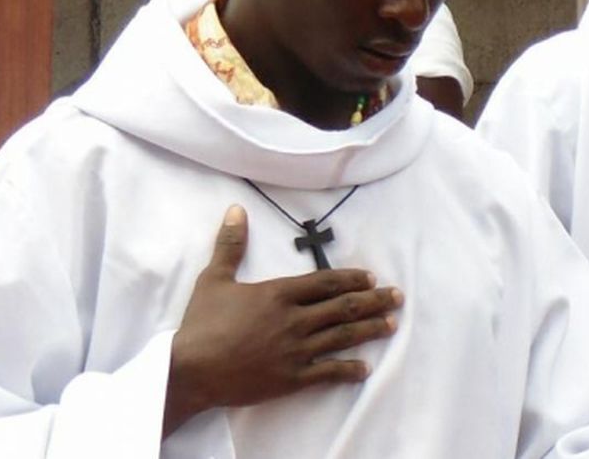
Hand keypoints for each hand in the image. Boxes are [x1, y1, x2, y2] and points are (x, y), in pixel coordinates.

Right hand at [164, 205, 402, 434]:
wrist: (191, 370)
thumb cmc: (202, 323)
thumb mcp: (214, 278)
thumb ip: (230, 245)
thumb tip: (236, 210)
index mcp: (278, 294)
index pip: (324, 283)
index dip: (350, 279)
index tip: (371, 278)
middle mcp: (294, 320)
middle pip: (341, 308)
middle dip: (373, 301)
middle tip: (397, 297)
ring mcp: (295, 351)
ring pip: (341, 337)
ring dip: (369, 330)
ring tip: (391, 324)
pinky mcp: (291, 378)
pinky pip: (327, 373)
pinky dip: (349, 370)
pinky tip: (365, 368)